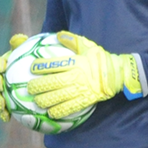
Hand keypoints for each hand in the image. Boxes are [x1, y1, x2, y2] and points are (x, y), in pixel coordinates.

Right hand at [0, 34, 30, 122]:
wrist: (38, 78)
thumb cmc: (34, 63)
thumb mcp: (31, 52)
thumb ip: (24, 45)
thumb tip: (19, 38)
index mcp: (3, 65)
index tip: (2, 67)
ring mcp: (1, 92)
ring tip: (2, 105)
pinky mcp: (6, 104)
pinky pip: (2, 109)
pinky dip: (3, 113)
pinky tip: (7, 118)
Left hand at [27, 31, 142, 118]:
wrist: (118, 75)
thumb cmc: (101, 59)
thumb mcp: (88, 46)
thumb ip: (72, 40)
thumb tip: (58, 34)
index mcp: (76, 62)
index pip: (55, 64)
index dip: (41, 66)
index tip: (32, 68)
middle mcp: (76, 76)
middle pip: (53, 82)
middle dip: (39, 86)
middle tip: (29, 88)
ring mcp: (81, 90)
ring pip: (59, 96)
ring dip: (46, 100)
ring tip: (37, 101)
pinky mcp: (85, 100)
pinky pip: (70, 107)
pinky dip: (59, 111)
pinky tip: (51, 113)